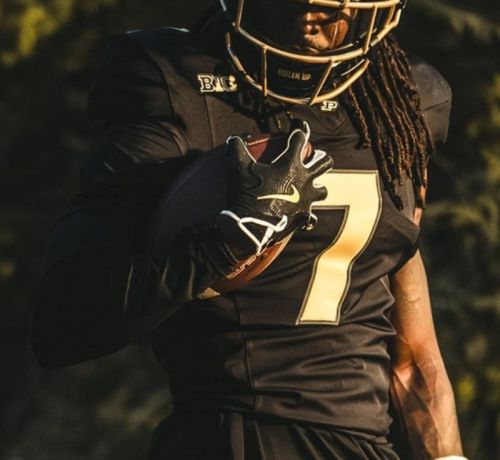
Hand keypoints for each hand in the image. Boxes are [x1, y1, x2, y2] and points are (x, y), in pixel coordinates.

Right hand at [218, 121, 332, 255]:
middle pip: (324, 163)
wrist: (251, 226)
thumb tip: (234, 137)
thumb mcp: (239, 168)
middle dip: (321, 158)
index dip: (299, 131)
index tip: (298, 127)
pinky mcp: (304, 218)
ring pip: (323, 191)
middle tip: (315, 158)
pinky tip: (303, 218)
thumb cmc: (247, 194)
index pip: (300, 140)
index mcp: (290, 164)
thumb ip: (237, 149)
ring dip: (318, 188)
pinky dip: (307, 218)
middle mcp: (304, 180)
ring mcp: (307, 200)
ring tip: (311, 189)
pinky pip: (311, 218)